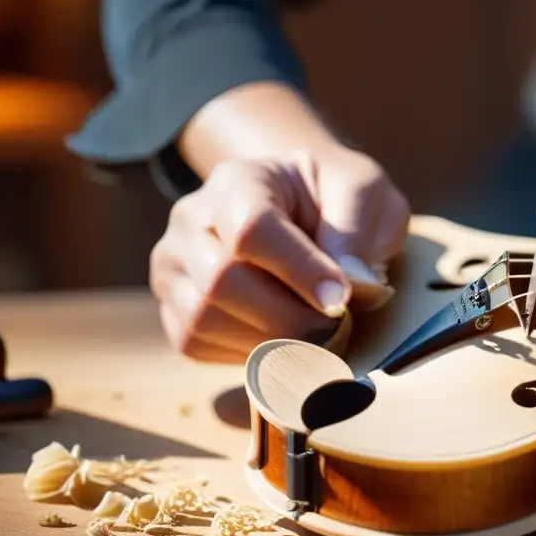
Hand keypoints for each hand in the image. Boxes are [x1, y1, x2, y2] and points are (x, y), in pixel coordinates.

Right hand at [150, 147, 409, 362]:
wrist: (304, 207)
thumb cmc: (335, 199)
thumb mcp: (363, 191)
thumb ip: (358, 230)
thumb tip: (351, 282)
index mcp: (240, 180)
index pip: (252, 230)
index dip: (298, 272)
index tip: (340, 299)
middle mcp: (192, 219)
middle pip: (221, 281)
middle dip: (288, 318)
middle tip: (336, 327)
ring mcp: (174, 263)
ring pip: (202, 319)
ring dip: (269, 343)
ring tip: (316, 335)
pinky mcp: (172, 305)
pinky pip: (195, 344)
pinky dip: (246, 355)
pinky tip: (285, 341)